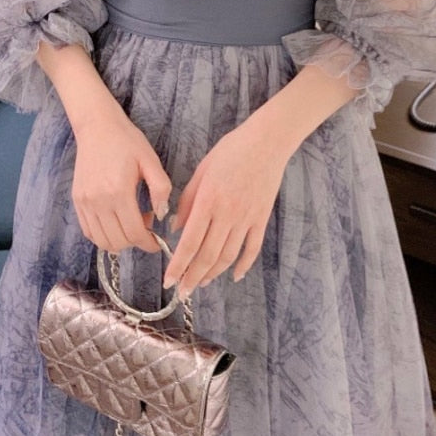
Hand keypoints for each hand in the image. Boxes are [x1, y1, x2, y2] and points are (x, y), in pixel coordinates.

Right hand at [71, 108, 171, 253]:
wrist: (97, 127)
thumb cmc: (127, 141)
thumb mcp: (150, 160)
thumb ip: (160, 188)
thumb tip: (161, 214)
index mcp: (119, 192)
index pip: (134, 233)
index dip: (148, 244)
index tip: (157, 243)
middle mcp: (98, 201)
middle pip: (118, 241)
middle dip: (136, 242)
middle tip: (146, 227)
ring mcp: (85, 203)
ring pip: (101, 241)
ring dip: (119, 241)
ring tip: (131, 223)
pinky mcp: (77, 201)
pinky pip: (89, 231)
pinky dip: (103, 235)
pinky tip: (115, 221)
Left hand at [163, 121, 288, 297]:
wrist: (267, 142)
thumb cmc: (230, 151)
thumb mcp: (201, 171)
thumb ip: (187, 202)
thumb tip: (176, 229)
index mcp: (208, 201)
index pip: (190, 242)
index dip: (178, 265)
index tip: (168, 281)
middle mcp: (227, 214)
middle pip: (208, 255)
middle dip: (193, 277)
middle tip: (182, 293)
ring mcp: (247, 218)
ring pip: (228, 256)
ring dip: (213, 274)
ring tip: (201, 284)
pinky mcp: (262, 218)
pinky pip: (252, 248)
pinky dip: (243, 265)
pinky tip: (235, 276)